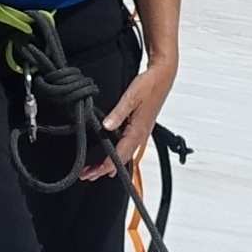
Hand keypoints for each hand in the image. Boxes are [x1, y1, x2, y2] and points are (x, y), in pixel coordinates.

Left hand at [98, 47, 178, 179]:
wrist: (164, 76)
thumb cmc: (150, 85)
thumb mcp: (131, 97)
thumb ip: (118, 113)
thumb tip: (106, 126)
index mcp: (138, 130)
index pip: (120, 154)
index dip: (106, 166)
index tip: (93, 172)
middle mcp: (140, 135)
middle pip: (122, 158)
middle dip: (104, 169)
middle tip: (88, 175)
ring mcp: (141, 132)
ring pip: (125, 153)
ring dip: (110, 162)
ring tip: (95, 169)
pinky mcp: (140, 127)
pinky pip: (128, 146)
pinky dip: (118, 153)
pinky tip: (111, 154)